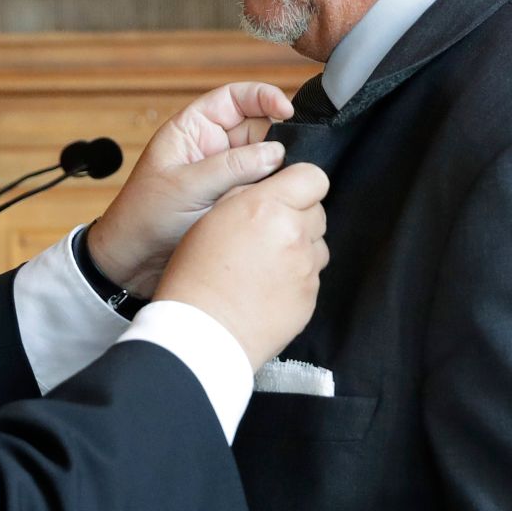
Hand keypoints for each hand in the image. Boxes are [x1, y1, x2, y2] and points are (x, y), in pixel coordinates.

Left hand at [85, 82, 294, 295]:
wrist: (133, 261)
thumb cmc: (143, 217)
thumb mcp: (186, 186)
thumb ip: (232, 167)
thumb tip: (276, 152)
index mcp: (192, 129)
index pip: (235, 98)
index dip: (263, 97)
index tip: (286, 111)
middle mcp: (210, 147)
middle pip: (258, 129)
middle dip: (274, 143)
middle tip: (283, 163)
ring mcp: (223, 174)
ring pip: (263, 161)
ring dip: (272, 172)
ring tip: (270, 189)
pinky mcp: (231, 199)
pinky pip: (260, 188)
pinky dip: (268, 193)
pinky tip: (269, 204)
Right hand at [155, 161, 327, 370]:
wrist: (203, 333)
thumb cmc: (195, 277)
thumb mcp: (210, 220)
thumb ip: (245, 197)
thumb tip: (268, 189)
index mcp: (267, 208)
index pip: (313, 178)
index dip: (300, 184)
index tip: (287, 194)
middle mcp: (294, 234)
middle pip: (317, 211)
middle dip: (296, 218)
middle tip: (264, 235)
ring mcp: (306, 268)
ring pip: (316, 246)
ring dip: (298, 249)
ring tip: (264, 266)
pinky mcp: (310, 297)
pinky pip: (311, 277)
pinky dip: (294, 279)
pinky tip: (266, 289)